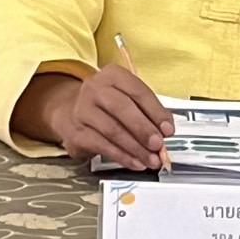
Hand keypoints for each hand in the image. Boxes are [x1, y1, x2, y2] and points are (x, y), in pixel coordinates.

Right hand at [17, 67, 174, 171]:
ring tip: (151, 160)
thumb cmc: (107, 105)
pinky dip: (122, 156)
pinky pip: (102, 146)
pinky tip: (135, 163)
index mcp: (113, 75)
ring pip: (112, 130)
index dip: (155, 112)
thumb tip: (165, 132)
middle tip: (158, 145)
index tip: (168, 130)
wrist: (70, 112)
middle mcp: (94, 88)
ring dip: (135, 148)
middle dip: (143, 129)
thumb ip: (147, 112)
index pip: (138, 91)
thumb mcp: (127, 99)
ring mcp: (81, 110)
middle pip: (122, 108)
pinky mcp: (76, 132)